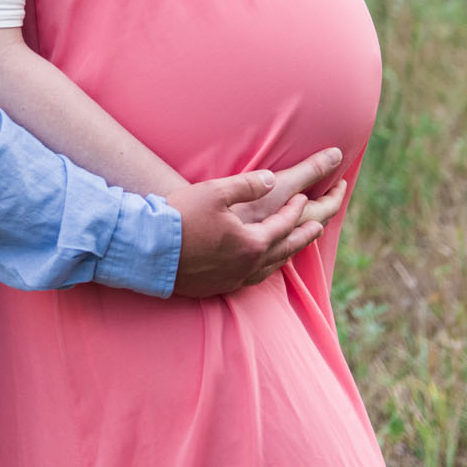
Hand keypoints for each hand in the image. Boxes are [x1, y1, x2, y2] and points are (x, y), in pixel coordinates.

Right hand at [168, 147, 344, 298]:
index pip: (284, 224)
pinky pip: (251, 279)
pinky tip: (258, 264)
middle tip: (318, 227)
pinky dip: (265, 268)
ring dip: (286, 254)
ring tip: (293, 246)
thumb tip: (272, 179)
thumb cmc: (181, 217)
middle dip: (303, 236)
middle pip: (285, 250)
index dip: (296, 209)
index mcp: (252, 243)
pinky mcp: (217, 287)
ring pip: (270, 268)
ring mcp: (232, 279)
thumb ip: (248, 185)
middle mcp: (248, 266)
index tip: (305, 197)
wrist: (148, 249)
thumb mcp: (215, 192)